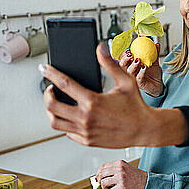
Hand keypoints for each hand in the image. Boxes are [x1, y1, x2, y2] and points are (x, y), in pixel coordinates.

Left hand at [40, 43, 186, 147]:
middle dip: (47, 94)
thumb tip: (99, 48)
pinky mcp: (87, 141)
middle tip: (50, 88)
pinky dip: (64, 123)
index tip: (44, 69)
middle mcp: (86, 118)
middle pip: (52, 106)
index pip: (64, 84)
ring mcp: (85, 131)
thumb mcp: (126, 81)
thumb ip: (110, 64)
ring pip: (55, 122)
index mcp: (93, 101)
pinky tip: (69, 115)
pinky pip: (67, 132)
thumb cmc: (136, 105)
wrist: (145, 129)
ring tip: (55, 103)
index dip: (51, 74)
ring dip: (50, 111)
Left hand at [96, 160, 147, 188]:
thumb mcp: (125, 169)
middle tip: (104, 185)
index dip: (98, 173)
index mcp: (120, 163)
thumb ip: (114, 170)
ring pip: (104, 183)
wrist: (146, 183)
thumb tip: (100, 177)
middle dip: (100, 181)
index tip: (97, 178)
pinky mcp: (122, 186)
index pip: (103, 166)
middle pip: (102, 174)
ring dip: (105, 188)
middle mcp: (120, 169)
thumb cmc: (136, 177)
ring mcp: (121, 177)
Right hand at [119, 45, 163, 96]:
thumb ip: (155, 54)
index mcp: (132, 65)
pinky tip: (144, 68)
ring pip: (129, 72)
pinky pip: (138, 78)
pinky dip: (141, 72)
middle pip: (122, 65)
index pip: (123, 59)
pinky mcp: (139, 84)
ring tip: (138, 60)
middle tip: (130, 55)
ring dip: (133, 65)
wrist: (159, 85)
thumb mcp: (154, 62)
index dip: (123, 55)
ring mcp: (134, 78)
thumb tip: (156, 44)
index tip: (128, 50)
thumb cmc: (154, 74)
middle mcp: (131, 72)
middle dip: (124, 59)